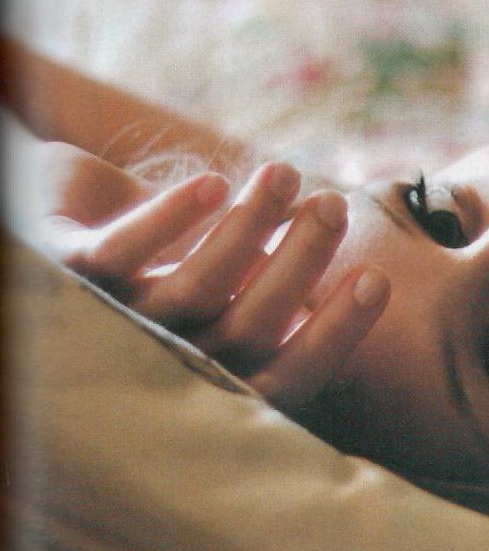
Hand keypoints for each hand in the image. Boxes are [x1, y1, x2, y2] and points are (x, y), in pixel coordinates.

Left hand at [39, 149, 388, 411]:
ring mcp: (109, 316)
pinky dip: (166, 218)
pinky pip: (119, 250)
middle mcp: (163, 356)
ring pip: (192, 288)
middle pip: (245, 328)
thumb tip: (368, 279)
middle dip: (298, 264)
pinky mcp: (64, 264)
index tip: (377, 279)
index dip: (333, 335)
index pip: (283, 377)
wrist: (50, 212)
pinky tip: (208, 185)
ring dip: (246, 226)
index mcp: (209, 369)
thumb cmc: (155, 251)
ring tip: (284, 173)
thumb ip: (275, 285)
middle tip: (333, 204)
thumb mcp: (222, 273)